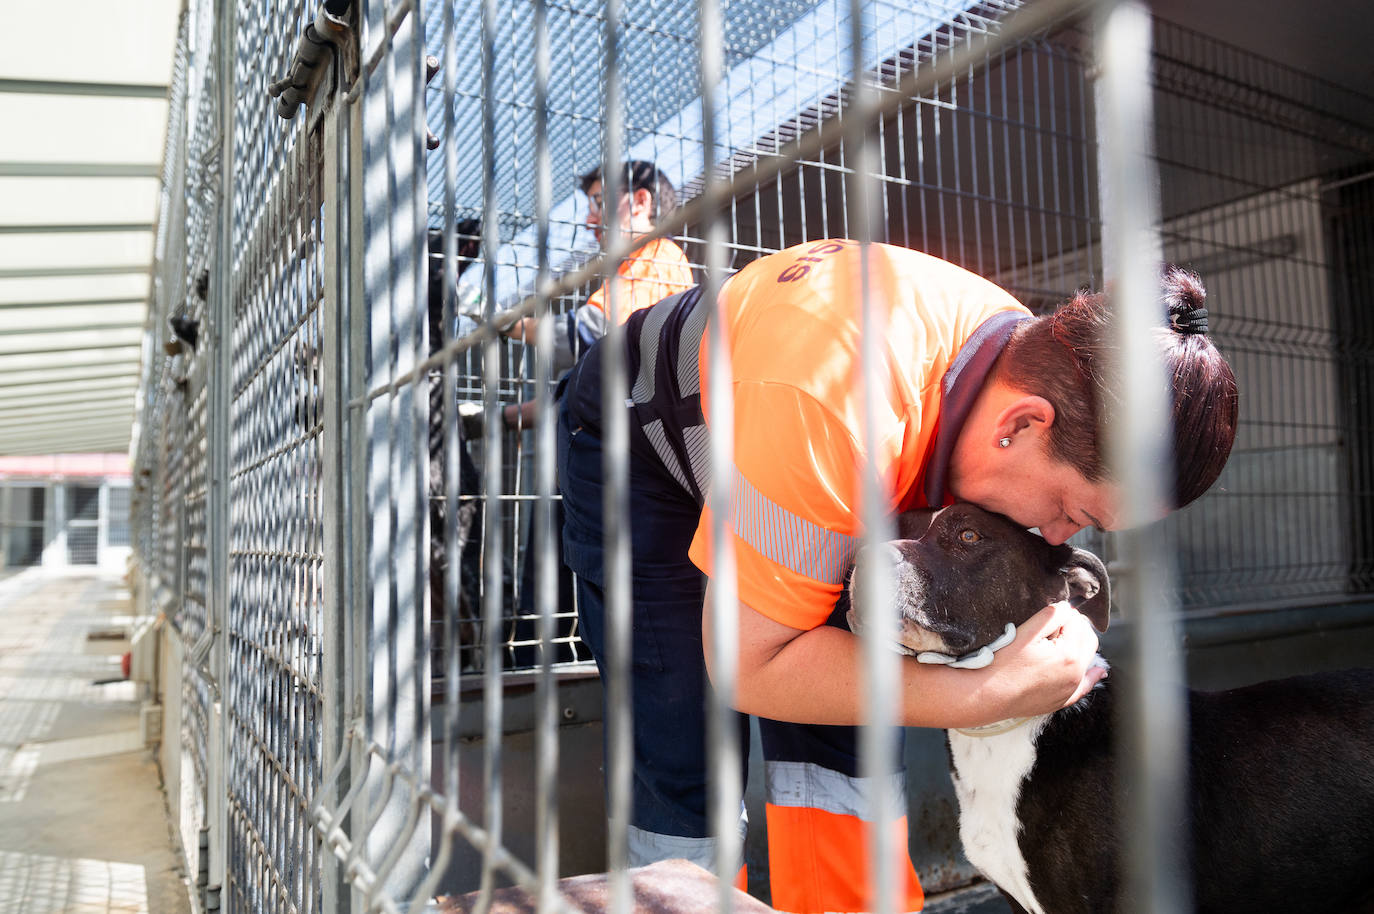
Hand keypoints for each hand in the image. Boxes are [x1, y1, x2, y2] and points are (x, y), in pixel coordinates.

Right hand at [990, 601, 1105, 718]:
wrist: (987, 695)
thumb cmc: (1002, 663)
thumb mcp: (1026, 632)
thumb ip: (1051, 616)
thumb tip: (1068, 607)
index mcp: (1069, 654)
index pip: (1078, 623)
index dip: (1064, 613)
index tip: (1050, 614)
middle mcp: (1075, 673)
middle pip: (1088, 639)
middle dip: (1077, 627)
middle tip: (1056, 623)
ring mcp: (1070, 689)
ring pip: (1088, 659)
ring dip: (1080, 644)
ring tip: (1062, 638)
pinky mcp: (1062, 700)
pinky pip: (1084, 687)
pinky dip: (1092, 677)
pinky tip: (1098, 672)